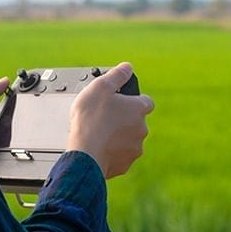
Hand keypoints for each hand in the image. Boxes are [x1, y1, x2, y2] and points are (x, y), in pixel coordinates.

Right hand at [66, 62, 153, 178]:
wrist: (85, 154)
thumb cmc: (91, 120)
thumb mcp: (101, 87)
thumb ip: (117, 75)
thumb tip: (127, 67)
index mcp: (139, 109)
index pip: (145, 101)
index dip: (133, 100)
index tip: (121, 101)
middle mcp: (141, 129)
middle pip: (136, 120)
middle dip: (123, 119)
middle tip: (105, 117)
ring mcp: (134, 148)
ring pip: (129, 139)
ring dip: (118, 136)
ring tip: (99, 132)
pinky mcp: (125, 164)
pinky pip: (120, 155)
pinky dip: (112, 151)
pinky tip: (99, 147)